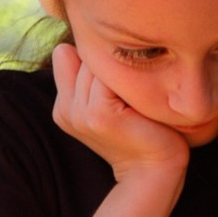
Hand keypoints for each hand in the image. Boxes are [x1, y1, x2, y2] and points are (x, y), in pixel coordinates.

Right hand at [50, 43, 190, 180]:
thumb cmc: (140, 130)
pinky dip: (129, 80)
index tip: (123, 80)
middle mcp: (65, 110)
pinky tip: (143, 99)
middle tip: (135, 88)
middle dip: (111, 63)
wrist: (154, 169)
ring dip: (122, 70)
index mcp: (63, 107)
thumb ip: (85, 76)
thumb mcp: (107, 101)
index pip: (69, 55)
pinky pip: (108, 77)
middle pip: (84, 57)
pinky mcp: (98, 116)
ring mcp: (80, 114)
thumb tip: (63, 47)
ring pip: (95, 65)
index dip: (100, 59)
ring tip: (139, 93)